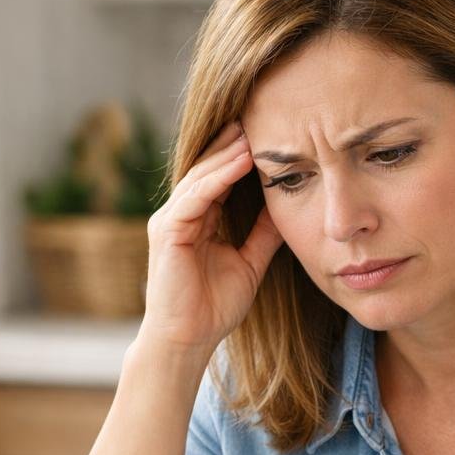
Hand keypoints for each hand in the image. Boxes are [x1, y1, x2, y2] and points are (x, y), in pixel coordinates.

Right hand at [140, 121, 284, 354]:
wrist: (188, 340)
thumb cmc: (213, 308)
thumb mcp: (249, 262)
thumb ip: (262, 233)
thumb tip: (286, 206)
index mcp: (197, 220)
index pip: (219, 177)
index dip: (241, 155)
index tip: (269, 133)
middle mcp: (181, 214)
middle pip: (207, 168)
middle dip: (232, 142)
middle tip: (261, 114)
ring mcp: (171, 220)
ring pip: (200, 175)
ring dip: (228, 152)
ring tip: (254, 129)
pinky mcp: (167, 230)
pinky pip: (195, 196)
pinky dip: (217, 176)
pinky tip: (240, 160)